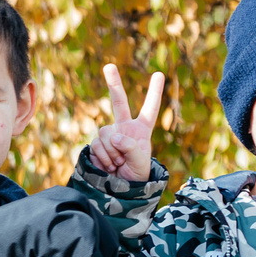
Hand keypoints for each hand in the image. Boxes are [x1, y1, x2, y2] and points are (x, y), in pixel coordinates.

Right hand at [89, 63, 165, 177]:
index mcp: (141, 130)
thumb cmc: (136, 176)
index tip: (159, 74)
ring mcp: (109, 135)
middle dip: (113, 83)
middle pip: (118, 101)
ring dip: (111, 151)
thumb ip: (131, 146)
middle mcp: (124, 128)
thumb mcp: (141, 162)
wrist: (118, 190)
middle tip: (109, 66)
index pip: (150, 109)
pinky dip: (102, 157)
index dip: (154, 92)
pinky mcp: (96, 145)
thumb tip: (114, 136)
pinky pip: (96, 145)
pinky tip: (109, 166)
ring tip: (118, 164)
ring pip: (105, 132)